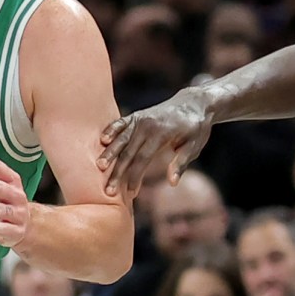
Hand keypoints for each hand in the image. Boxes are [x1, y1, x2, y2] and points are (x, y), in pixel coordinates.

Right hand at [98, 90, 212, 196]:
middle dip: (117, 171)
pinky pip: (120, 123)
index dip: (135, 176)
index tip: (131, 193)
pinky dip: (111, 130)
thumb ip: (181, 162)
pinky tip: (102, 140)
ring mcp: (140, 119)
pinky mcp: (136, 116)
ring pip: (121, 138)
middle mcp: (147, 125)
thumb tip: (172, 182)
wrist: (194, 102)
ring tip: (99, 166)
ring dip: (109, 153)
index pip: (143, 158)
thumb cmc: (196, 128)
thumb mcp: (194, 146)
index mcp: (161, 133)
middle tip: (108, 190)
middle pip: (128, 151)